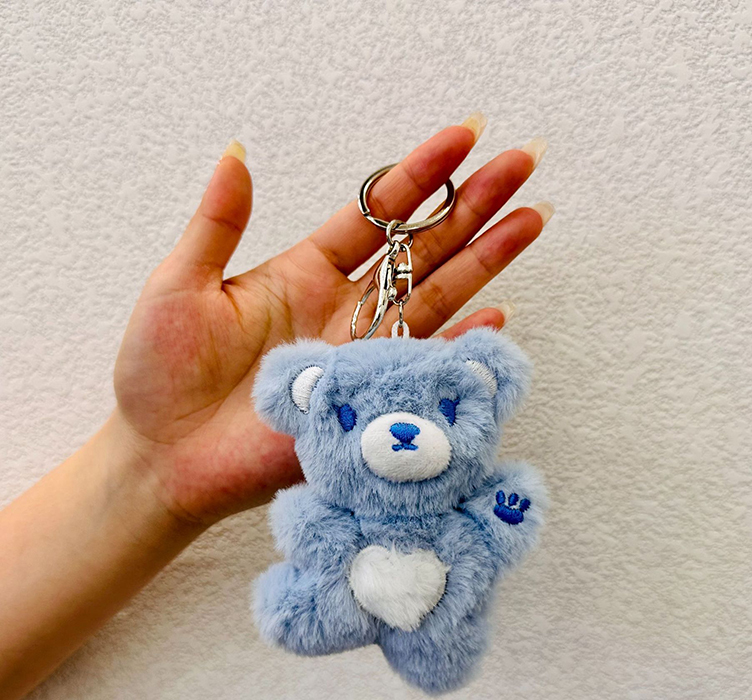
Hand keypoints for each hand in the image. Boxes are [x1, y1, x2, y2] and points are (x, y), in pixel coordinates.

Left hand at [113, 120, 551, 526]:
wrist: (164, 455)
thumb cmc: (160, 372)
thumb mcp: (180, 285)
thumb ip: (217, 224)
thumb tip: (238, 153)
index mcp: (306, 272)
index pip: (376, 212)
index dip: (420, 173)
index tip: (464, 134)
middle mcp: (344, 309)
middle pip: (423, 247)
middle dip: (474, 204)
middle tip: (524, 162)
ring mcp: (360, 354)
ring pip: (436, 297)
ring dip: (485, 259)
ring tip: (533, 219)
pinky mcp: (364, 401)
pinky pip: (423, 366)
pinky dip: (462, 344)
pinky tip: (498, 315)